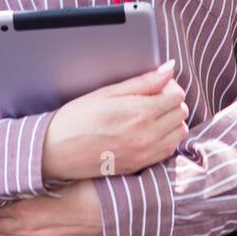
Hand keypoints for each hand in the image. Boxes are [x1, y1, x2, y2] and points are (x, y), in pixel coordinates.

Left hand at [0, 179, 102, 235]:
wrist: (111, 214)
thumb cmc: (87, 190)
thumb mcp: (58, 177)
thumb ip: (36, 178)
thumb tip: (23, 169)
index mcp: (25, 209)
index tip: (0, 195)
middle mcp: (28, 230)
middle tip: (4, 207)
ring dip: (7, 234)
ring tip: (14, 223)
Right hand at [42, 61, 188, 181]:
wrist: (55, 152)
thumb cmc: (76, 119)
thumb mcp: (107, 93)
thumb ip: (143, 82)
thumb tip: (169, 69)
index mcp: (139, 113)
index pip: (176, 94)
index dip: (167, 86)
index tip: (153, 85)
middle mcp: (147, 136)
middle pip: (181, 112)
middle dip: (170, 102)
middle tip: (150, 99)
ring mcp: (145, 153)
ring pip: (179, 132)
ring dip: (170, 121)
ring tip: (149, 116)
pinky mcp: (141, 166)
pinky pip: (168, 150)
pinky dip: (165, 138)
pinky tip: (146, 132)